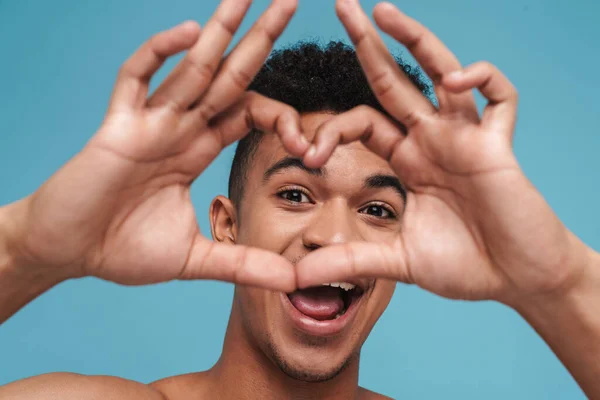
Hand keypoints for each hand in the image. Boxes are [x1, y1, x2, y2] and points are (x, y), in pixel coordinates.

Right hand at [7, 0, 305, 290]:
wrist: (66, 252)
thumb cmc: (120, 249)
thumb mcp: (195, 260)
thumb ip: (243, 265)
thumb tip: (292, 281)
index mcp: (196, 150)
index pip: (247, 114)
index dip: (281, 118)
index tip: (310, 144)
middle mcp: (178, 128)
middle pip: (229, 76)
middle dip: (260, 40)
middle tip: (290, 1)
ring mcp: (149, 122)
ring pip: (191, 67)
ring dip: (221, 31)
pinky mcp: (117, 127)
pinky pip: (137, 78)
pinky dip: (160, 52)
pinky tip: (191, 31)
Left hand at [296, 0, 589, 304]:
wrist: (517, 280)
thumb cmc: (465, 266)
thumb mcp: (397, 262)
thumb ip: (350, 261)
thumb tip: (296, 276)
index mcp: (407, 161)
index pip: (362, 121)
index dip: (331, 129)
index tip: (309, 154)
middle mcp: (432, 141)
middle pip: (394, 81)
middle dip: (367, 44)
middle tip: (342, 7)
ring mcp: (465, 138)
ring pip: (439, 73)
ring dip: (414, 39)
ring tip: (382, 10)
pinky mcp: (499, 145)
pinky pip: (498, 97)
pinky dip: (481, 80)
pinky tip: (456, 80)